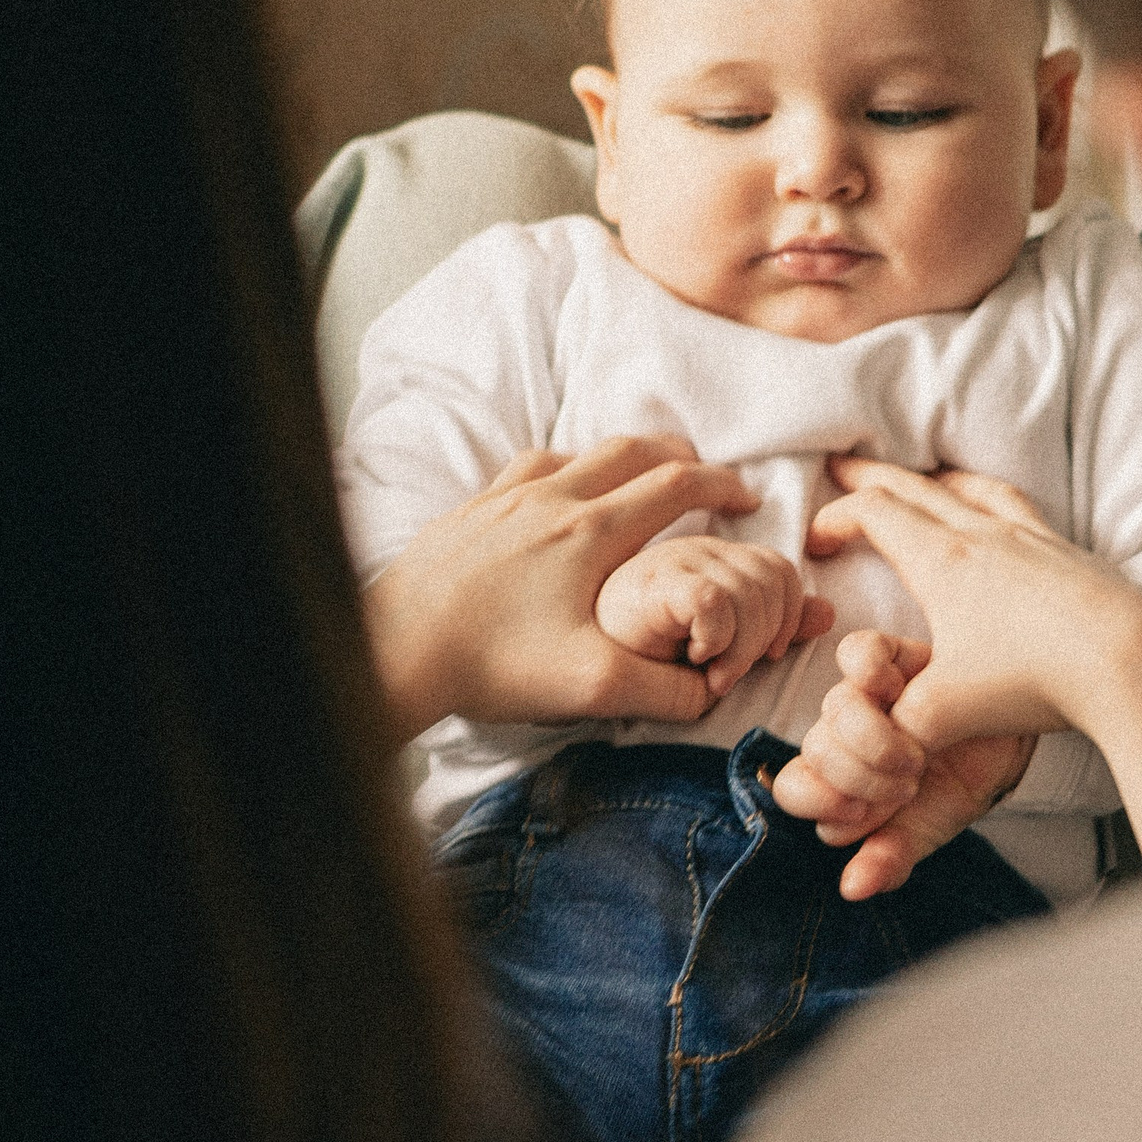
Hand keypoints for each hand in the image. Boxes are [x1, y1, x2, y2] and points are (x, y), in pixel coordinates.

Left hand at [366, 436, 767, 734]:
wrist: (394, 648)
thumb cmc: (490, 665)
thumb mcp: (591, 686)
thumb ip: (664, 689)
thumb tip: (712, 689)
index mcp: (591, 533)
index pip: (675, 487)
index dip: (721, 487)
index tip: (746, 499)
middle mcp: (552, 499)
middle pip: (633, 452)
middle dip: (681, 459)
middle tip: (707, 480)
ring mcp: (505, 497)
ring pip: (580, 452)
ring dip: (623, 458)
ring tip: (642, 479)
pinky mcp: (471, 510)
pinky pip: (529, 465)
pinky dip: (565, 466)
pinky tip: (561, 490)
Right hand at [595, 537, 832, 704]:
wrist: (568, 670)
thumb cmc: (633, 660)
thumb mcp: (720, 645)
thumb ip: (773, 625)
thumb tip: (828, 613)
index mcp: (713, 559)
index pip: (781, 571)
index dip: (784, 618)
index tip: (760, 656)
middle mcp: (696, 550)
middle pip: (774, 579)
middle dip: (763, 639)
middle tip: (727, 669)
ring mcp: (673, 559)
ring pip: (751, 591)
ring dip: (739, 648)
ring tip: (707, 668)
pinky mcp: (652, 580)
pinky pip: (715, 601)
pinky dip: (715, 640)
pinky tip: (690, 657)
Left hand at [772, 633, 1035, 899]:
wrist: (1013, 738)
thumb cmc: (963, 781)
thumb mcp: (930, 826)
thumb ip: (890, 857)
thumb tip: (852, 889)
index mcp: (840, 778)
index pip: (794, 788)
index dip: (824, 802)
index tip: (868, 815)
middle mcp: (842, 733)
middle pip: (813, 749)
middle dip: (860, 778)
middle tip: (907, 787)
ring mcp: (863, 692)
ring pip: (834, 707)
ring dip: (876, 739)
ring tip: (919, 755)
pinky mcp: (889, 654)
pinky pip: (857, 651)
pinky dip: (871, 672)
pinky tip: (900, 690)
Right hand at [804, 457, 1141, 750]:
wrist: (1127, 662)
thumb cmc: (1033, 682)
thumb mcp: (943, 714)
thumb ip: (893, 727)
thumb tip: (869, 741)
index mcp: (941, 563)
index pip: (875, 514)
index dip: (836, 517)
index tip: (817, 538)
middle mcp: (983, 536)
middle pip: (914, 488)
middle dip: (870, 477)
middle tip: (842, 465)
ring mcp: (1031, 538)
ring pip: (971, 489)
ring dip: (936, 480)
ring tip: (924, 479)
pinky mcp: (1069, 553)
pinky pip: (1020, 507)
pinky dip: (994, 498)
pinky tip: (1001, 514)